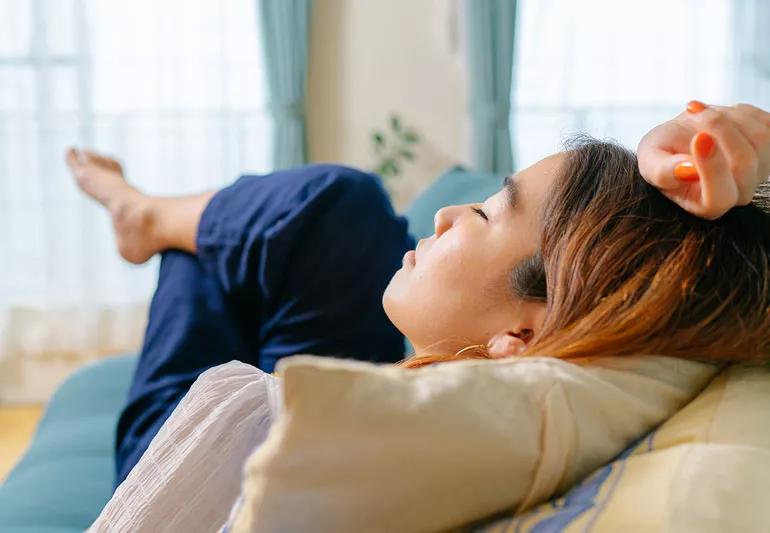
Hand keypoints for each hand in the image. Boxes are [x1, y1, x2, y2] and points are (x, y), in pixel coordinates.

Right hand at [637, 101, 769, 218]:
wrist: (681, 137)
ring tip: (702, 113)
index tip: (699, 138)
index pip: (720, 197)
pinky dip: (741, 112)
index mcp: (706, 205)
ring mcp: (759, 172)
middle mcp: (738, 194)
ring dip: (728, 117)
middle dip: (718, 129)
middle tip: (691, 111)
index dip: (713, 169)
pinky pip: (767, 124)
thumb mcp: (649, 161)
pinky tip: (720, 115)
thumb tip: (684, 170)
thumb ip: (661, 171)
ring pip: (760, 141)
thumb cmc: (663, 154)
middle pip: (744, 164)